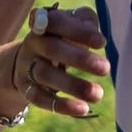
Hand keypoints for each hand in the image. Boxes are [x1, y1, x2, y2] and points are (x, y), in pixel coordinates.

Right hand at [4, 4, 108, 120]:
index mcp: (45, 23)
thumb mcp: (73, 24)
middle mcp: (33, 43)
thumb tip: (96, 36)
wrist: (29, 59)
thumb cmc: (63, 37)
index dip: (79, 31)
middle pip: (52, 49)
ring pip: (46, 75)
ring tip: (98, 94)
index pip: (57, 22)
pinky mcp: (26, 88)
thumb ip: (85, 22)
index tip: (102, 43)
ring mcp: (27, 66)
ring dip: (73, 85)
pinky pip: (40, 98)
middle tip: (105, 68)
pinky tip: (83, 108)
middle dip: (80, 59)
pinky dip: (61, 105)